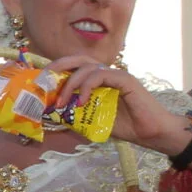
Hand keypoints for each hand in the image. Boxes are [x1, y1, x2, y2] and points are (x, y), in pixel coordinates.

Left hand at [40, 57, 187, 152]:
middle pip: (78, 59)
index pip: (75, 67)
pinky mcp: (124, 78)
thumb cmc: (126, 126)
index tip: (41, 82)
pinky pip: (101, 75)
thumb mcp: (93, 121)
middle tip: (44, 80)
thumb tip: (54, 114)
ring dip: (70, 82)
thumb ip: (76, 114)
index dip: (57, 71)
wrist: (151, 133)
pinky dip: (87, 86)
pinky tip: (82, 101)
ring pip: (87, 66)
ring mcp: (115, 74)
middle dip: (58, 66)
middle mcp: (106, 73)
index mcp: (98, 80)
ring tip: (62, 101)